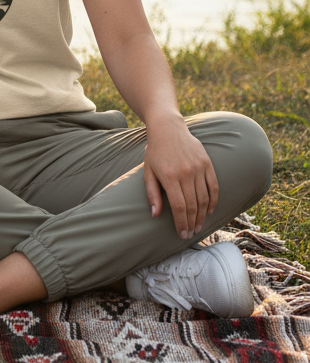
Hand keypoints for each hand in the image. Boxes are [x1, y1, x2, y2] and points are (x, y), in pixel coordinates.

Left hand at [143, 114, 218, 239]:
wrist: (168, 128)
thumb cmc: (155, 152)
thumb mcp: (148, 171)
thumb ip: (152, 193)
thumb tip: (155, 214)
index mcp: (169, 176)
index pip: (179, 206)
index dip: (181, 222)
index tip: (182, 234)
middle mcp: (186, 173)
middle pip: (193, 205)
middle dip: (192, 223)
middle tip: (191, 233)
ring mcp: (198, 168)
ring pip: (204, 199)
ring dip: (202, 215)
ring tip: (198, 226)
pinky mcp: (207, 163)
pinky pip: (214, 187)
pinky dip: (213, 201)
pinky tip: (209, 211)